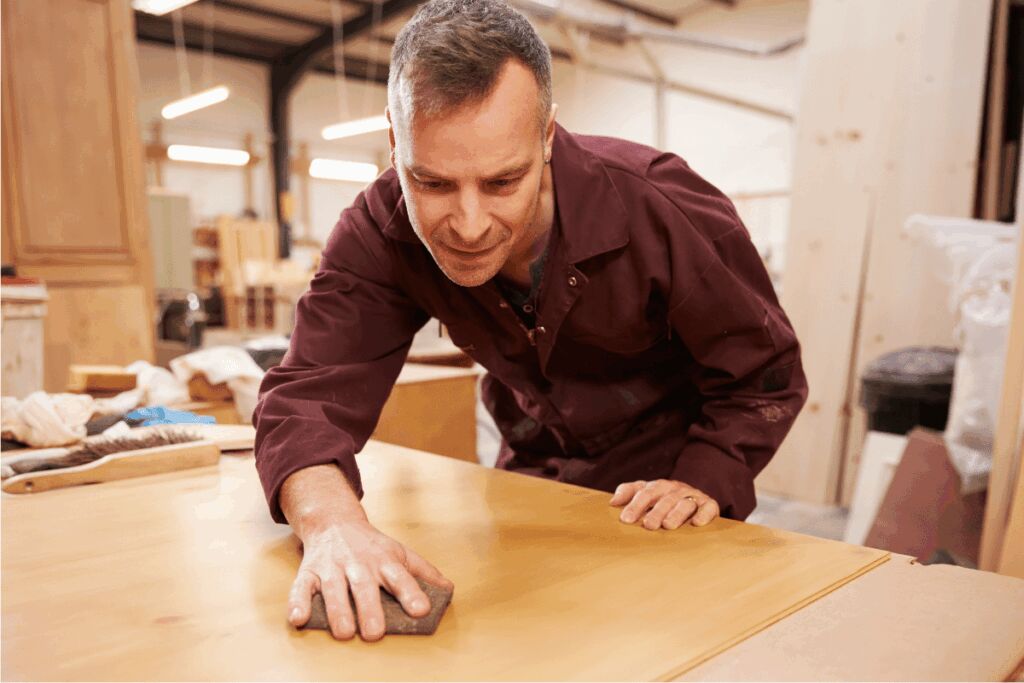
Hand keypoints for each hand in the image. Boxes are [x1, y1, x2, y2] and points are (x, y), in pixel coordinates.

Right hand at [287, 519, 453, 641]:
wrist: (334, 520)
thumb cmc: (371, 545)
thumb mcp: (400, 552)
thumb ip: (423, 571)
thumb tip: (449, 590)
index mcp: (384, 560)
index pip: (400, 576)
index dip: (411, 593)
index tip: (422, 609)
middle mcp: (358, 563)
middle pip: (364, 586)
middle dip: (369, 609)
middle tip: (374, 632)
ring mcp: (332, 567)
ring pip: (334, 589)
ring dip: (338, 611)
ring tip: (344, 632)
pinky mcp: (309, 571)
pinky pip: (301, 587)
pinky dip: (297, 603)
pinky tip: (298, 619)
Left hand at [609, 479, 719, 529]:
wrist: (694, 496)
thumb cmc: (663, 499)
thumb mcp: (645, 493)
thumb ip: (628, 493)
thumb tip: (612, 502)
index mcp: (658, 486)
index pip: (645, 494)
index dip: (635, 505)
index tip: (625, 519)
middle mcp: (675, 489)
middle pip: (665, 499)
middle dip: (656, 512)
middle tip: (648, 525)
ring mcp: (693, 496)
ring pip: (684, 503)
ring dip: (676, 514)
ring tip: (668, 525)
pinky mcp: (709, 505)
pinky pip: (708, 508)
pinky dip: (703, 515)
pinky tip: (697, 523)